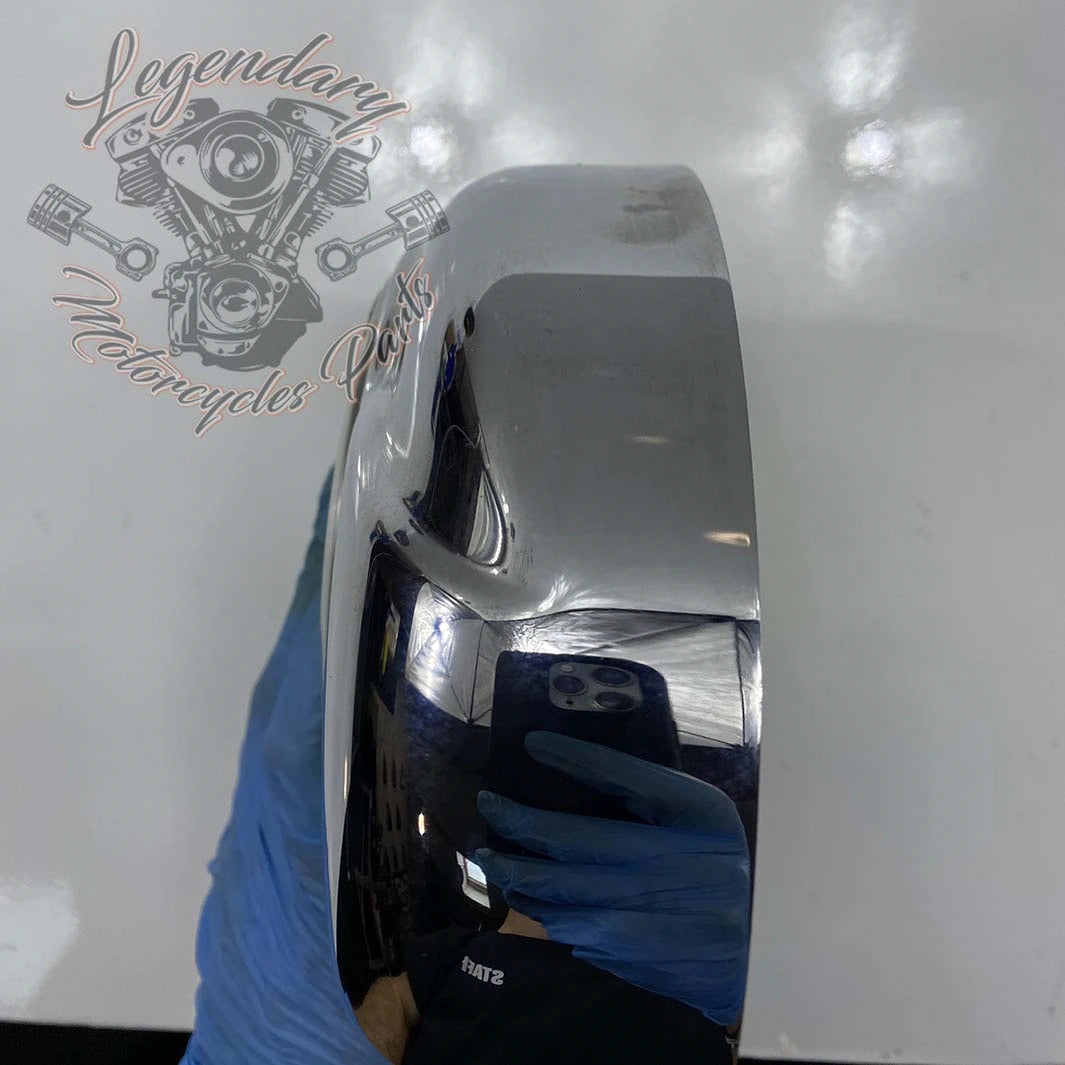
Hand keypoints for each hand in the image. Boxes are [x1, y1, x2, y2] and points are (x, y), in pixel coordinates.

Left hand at [474, 730, 750, 1025]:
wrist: (763, 949)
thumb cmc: (720, 866)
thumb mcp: (699, 819)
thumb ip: (648, 799)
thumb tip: (575, 774)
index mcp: (697, 814)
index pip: (625, 774)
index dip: (573, 757)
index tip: (533, 744)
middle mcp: (676, 861)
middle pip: (578, 840)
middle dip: (522, 823)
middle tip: (490, 806)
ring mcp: (658, 914)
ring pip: (566, 892)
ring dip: (520, 875)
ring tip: (494, 859)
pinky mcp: (643, 957)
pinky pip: (578, 931)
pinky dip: (549, 914)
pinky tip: (531, 900)